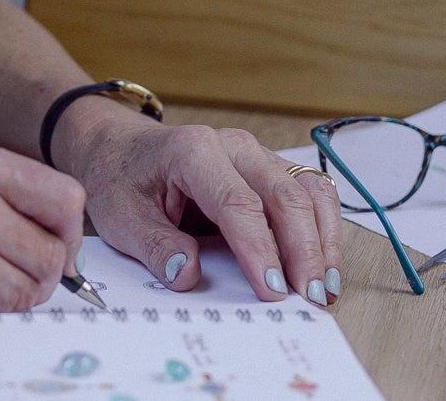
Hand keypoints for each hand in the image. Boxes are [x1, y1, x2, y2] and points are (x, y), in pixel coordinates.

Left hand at [56, 109, 345, 305]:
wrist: (121, 147)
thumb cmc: (121, 178)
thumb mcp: (120, 217)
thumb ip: (154, 246)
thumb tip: (187, 274)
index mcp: (194, 151)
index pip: (238, 203)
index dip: (259, 249)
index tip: (272, 290)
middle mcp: (234, 147)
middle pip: (284, 195)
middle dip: (303, 250)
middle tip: (310, 298)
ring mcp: (257, 155)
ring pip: (308, 192)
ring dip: (322, 240)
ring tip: (325, 287)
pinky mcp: (270, 170)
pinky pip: (310, 193)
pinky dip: (323, 229)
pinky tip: (324, 265)